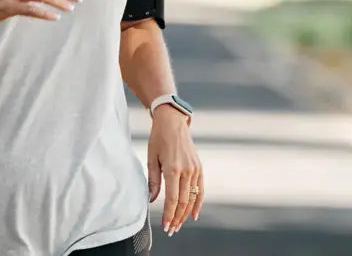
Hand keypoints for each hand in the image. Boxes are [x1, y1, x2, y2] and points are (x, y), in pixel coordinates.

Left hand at [147, 106, 203, 235]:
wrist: (173, 122)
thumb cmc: (158, 138)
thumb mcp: (151, 157)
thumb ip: (153, 180)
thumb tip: (151, 199)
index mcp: (172, 169)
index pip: (172, 199)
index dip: (169, 215)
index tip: (165, 226)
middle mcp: (186, 171)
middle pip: (183, 202)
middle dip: (176, 218)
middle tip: (171, 229)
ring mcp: (195, 170)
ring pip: (192, 198)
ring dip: (185, 214)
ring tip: (178, 224)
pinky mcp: (199, 168)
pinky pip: (200, 190)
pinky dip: (197, 204)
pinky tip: (193, 214)